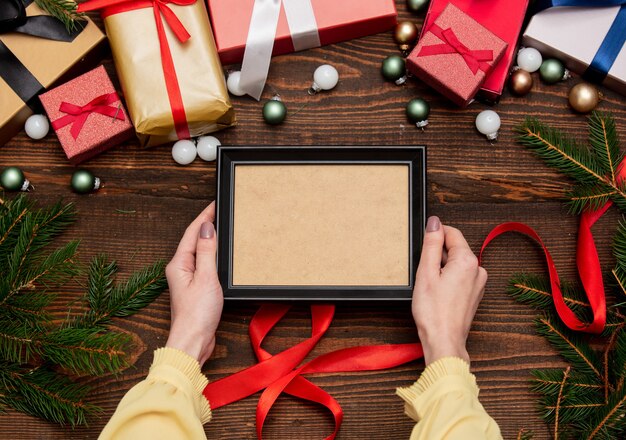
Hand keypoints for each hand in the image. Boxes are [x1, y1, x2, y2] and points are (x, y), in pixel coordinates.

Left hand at [165, 202, 222, 364]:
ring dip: (209, 239)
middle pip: (194, 240)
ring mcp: (187, 279)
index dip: (204, 217)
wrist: (193, 341)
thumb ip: (207, 252)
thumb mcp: (206, 278)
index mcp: (179, 264)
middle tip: (220, 211)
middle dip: (206, 224)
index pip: (192, 233)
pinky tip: (221, 255)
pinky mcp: (196, 289)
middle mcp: (181, 269)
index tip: (215, 204)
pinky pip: (204, 264)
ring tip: (221, 227)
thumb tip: (207, 228)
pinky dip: (213, 255)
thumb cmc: (197, 314)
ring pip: (199, 252)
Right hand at [412, 216, 486, 364]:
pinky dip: (448, 278)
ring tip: (430, 284)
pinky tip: (437, 292)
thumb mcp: (426, 272)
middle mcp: (478, 270)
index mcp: (467, 261)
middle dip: (437, 253)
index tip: (422, 243)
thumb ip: (431, 244)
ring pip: (457, 262)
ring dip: (442, 267)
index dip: (435, 234)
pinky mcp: (475, 294)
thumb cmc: (433, 312)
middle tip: (423, 271)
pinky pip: (461, 276)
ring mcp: (479, 283)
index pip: (452, 233)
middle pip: (455, 248)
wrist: (444, 341)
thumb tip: (434, 223)